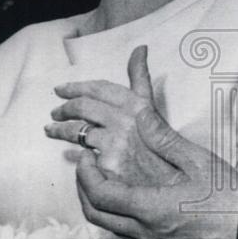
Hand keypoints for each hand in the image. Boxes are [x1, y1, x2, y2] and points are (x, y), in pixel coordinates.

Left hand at [46, 47, 179, 185]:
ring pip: (78, 132)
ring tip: (52, 130)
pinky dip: (73, 155)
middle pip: (84, 108)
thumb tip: (139, 48)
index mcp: (140, 106)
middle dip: (65, 107)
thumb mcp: (158, 108)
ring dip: (60, 129)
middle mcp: (126, 123)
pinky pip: (81, 158)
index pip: (101, 88)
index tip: (62, 89)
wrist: (186, 190)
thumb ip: (142, 81)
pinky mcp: (108, 171)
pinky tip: (68, 155)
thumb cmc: (174, 151)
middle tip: (55, 111)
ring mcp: (115, 147)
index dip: (78, 87)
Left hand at [73, 45, 237, 238]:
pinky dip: (120, 218)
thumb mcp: (198, 161)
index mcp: (150, 207)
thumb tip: (139, 114)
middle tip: (86, 168)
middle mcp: (145, 232)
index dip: (85, 174)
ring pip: (110, 228)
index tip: (85, 157)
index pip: (100, 193)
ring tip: (106, 182)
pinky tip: (134, 203)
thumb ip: (163, 138)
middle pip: (96, 214)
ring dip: (100, 205)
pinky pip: (129, 237)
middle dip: (84, 189)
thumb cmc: (228, 198)